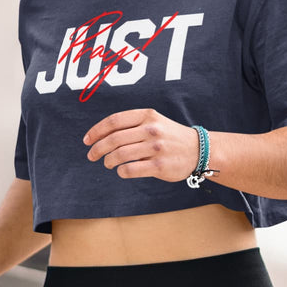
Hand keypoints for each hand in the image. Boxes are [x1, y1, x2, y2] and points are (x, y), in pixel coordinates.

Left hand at [83, 109, 200, 181]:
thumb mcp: (154, 121)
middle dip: (97, 149)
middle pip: (114, 139)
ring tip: (108, 164)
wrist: (199, 150)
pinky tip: (122, 171)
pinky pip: (130, 170)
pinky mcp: (159, 165)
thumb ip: (131, 125)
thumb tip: (100, 136)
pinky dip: (121, 171)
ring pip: (119, 155)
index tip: (87, 140)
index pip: (114, 121)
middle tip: (92, 156)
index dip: (96, 131)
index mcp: (148, 115)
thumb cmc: (170, 136)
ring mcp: (156, 148)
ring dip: (108, 161)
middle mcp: (151, 130)